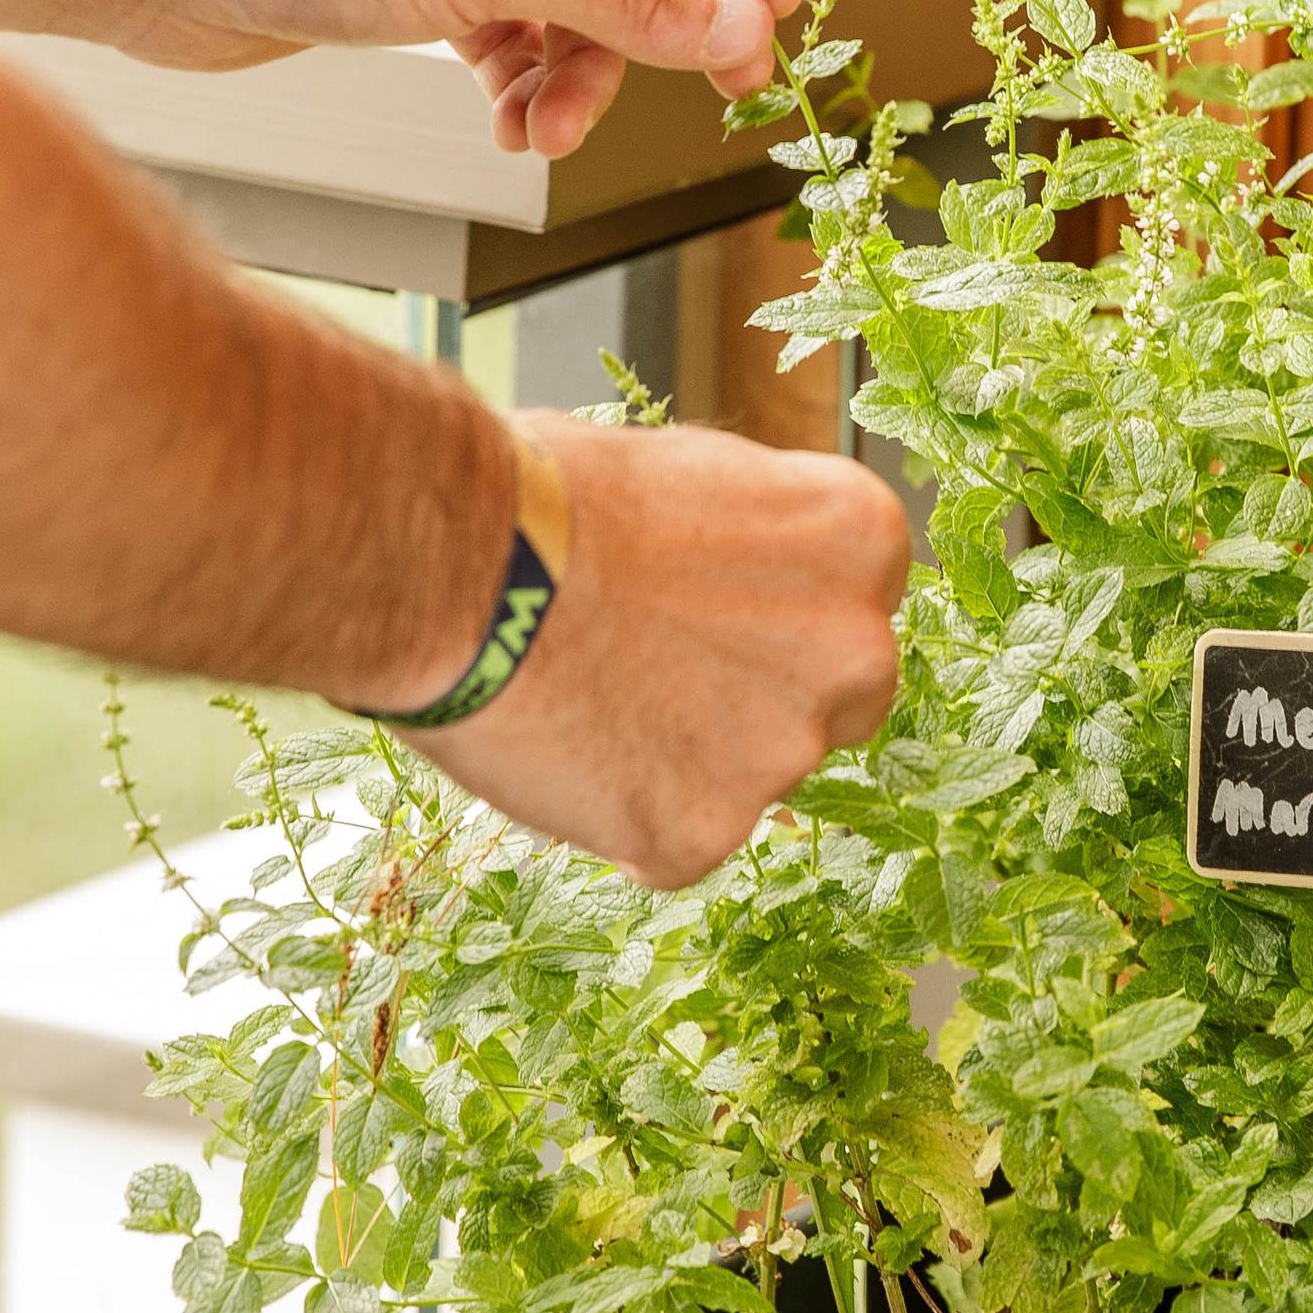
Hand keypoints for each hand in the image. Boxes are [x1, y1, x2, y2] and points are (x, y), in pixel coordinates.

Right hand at [416, 418, 910, 886]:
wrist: (454, 569)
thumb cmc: (545, 495)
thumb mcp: (686, 471)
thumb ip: (751, 538)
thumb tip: (743, 568)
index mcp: (858, 538)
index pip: (851, 599)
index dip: (775, 609)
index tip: (709, 608)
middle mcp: (854, 651)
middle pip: (835, 700)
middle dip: (763, 698)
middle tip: (657, 673)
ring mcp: (785, 753)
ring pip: (752, 776)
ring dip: (686, 760)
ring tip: (584, 704)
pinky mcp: (707, 834)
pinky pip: (674, 842)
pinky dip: (622, 818)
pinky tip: (562, 755)